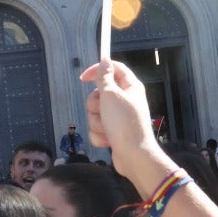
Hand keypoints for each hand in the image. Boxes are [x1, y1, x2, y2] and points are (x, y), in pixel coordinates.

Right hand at [79, 60, 167, 187]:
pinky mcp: (113, 132)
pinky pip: (97, 128)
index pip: (113, 68)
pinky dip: (100, 135)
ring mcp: (119, 118)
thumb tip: (104, 60)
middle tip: (102, 110)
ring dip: (97, 122)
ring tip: (107, 129)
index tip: (83, 78)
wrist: (133, 156)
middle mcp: (125, 100)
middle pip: (99, 93)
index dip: (98, 70)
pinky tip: (109, 141)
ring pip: (95, 113)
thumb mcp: (111, 95)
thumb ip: (104, 77)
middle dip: (94, 105)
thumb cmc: (124, 123)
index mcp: (130, 87)